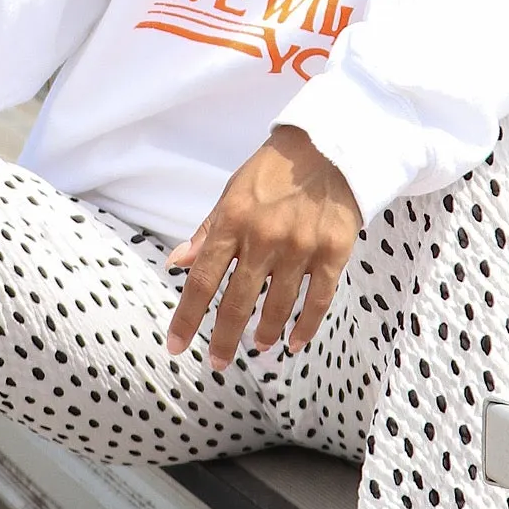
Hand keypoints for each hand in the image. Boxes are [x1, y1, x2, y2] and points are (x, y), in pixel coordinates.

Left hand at [166, 125, 360, 369]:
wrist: (330, 146)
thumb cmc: (274, 171)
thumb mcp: (233, 193)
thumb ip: (207, 231)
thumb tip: (176, 263)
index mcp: (234, 221)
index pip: (203, 279)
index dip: (187, 317)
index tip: (175, 345)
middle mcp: (264, 238)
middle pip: (237, 302)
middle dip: (223, 338)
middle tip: (216, 362)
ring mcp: (300, 247)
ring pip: (277, 306)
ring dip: (264, 333)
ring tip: (257, 347)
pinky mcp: (333, 252)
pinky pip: (318, 300)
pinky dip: (305, 326)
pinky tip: (294, 341)